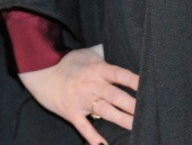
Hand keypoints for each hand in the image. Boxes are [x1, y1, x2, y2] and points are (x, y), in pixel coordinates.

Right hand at [18, 44, 138, 143]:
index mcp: (98, 69)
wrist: (43, 73)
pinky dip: (94, 138)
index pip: (121, 75)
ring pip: (106, 111)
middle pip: (116, 96)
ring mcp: (82, 99)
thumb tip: (119, 55)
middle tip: (147, 113)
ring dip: (122, 120)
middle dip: (133, 105)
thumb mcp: (87, 54)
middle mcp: (92, 84)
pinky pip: (84, 127)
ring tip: (136, 127)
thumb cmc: (68, 63)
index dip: (135, 81)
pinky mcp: (72, 112)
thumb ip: (104, 58)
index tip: (149, 88)